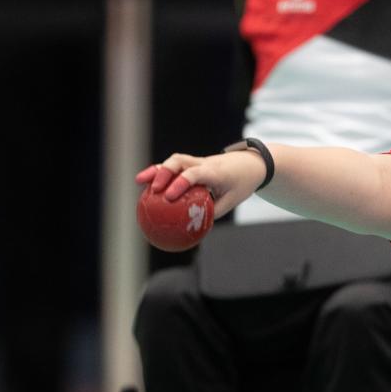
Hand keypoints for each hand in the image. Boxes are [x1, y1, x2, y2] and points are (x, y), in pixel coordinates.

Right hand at [135, 150, 266, 219]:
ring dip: (157, 169)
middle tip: (153, 190)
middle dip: (163, 173)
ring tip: (139, 181)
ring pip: (174, 160)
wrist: (250, 163)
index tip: (169, 197)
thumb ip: (213, 213)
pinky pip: (175, 165)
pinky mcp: (193, 162)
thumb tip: (194, 231)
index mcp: (215, 172)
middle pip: (179, 161)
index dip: (180, 183)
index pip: (195, 174)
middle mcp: (203, 163)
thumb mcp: (232, 201)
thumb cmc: (241, 184)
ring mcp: (197, 160)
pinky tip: (147, 185)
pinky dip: (161, 172)